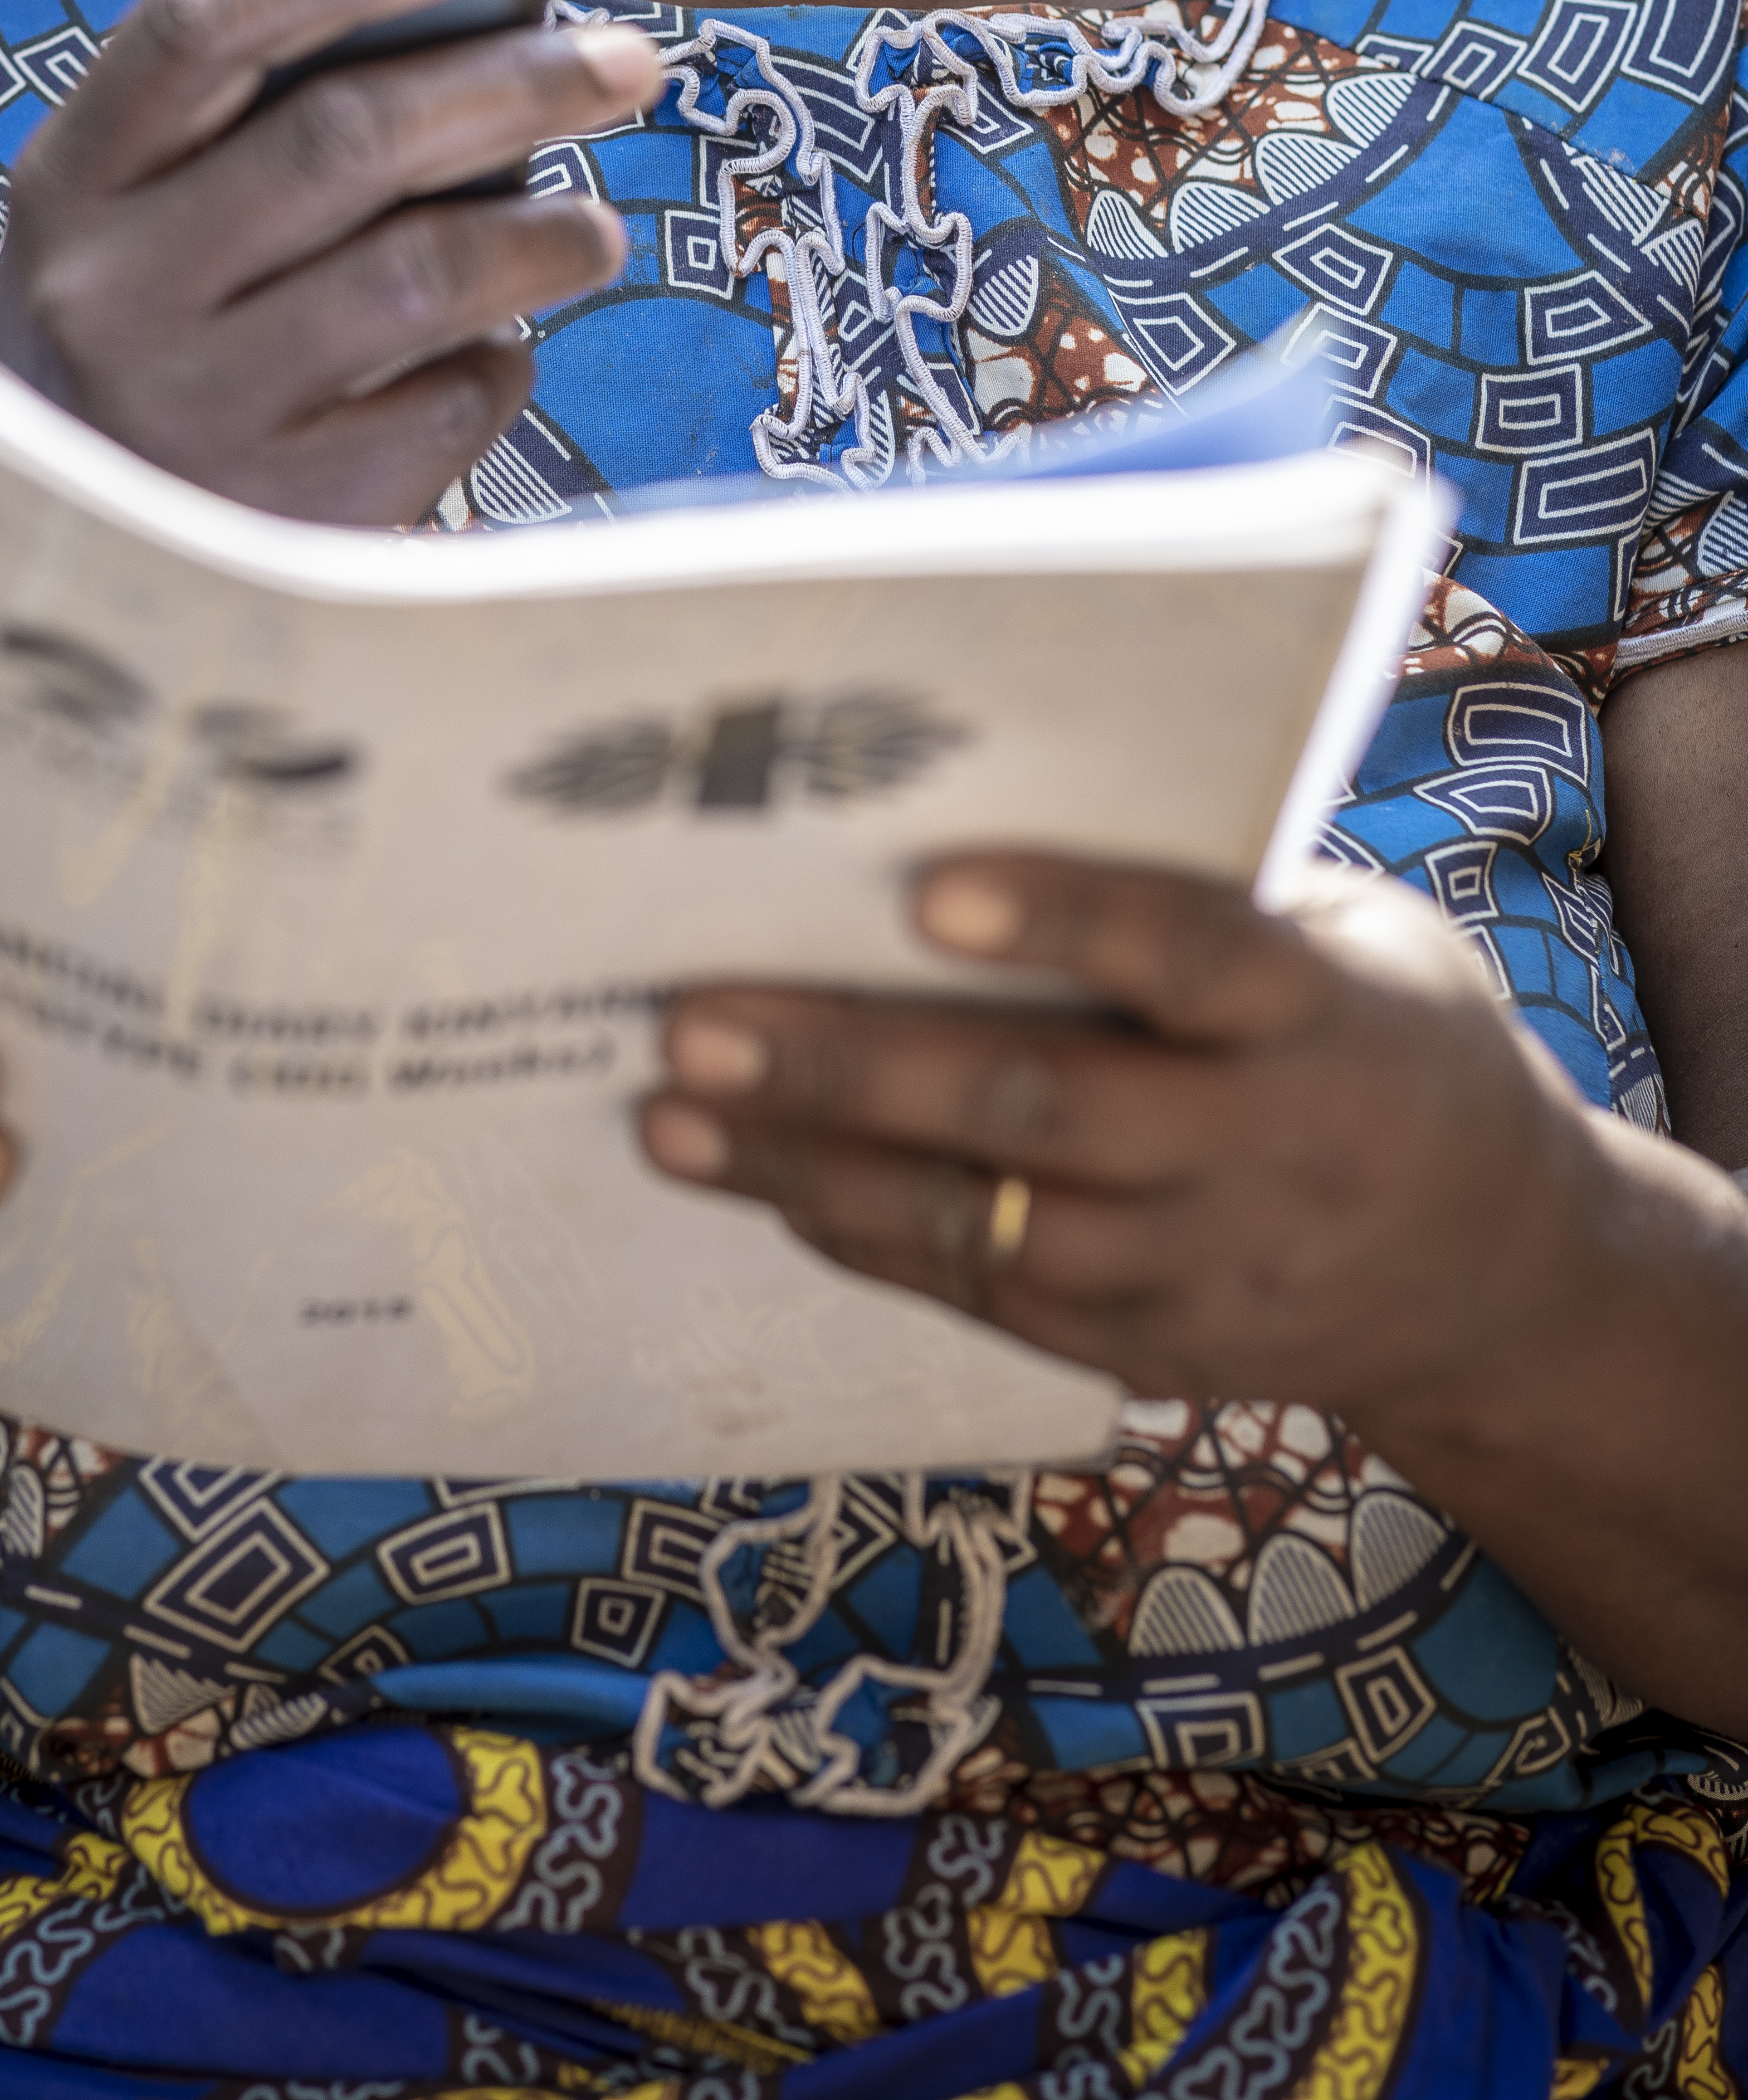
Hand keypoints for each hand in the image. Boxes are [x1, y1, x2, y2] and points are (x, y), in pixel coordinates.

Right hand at [0, 0, 661, 522]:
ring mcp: (193, 409)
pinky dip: (498, 367)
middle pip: (344, 139)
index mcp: (72, 180)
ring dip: (544, 235)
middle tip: (625, 61)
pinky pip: (445, 405)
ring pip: (420, 275)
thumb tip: (463, 17)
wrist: (87, 562)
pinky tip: (491, 356)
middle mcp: (113, 290)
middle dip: (515, 83)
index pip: (198, 23)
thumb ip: (246, 124)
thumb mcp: (140, 221)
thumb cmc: (157, 339)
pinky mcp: (284, 514)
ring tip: (594, 228)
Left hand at [640, 851, 1597, 1435]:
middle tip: (696, 1020)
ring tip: (670, 1113)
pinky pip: (988, 1295)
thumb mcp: (1343, 941)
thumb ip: (1194, 897)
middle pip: (1044, 1108)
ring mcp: (1207, 1273)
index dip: (1061, 917)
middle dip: (853, 1066)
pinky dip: (865, 1235)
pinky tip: (759, 1183)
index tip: (920, 886)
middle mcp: (1264, 1149)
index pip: (1187, 951)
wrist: (1496, 1271)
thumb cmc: (1371, 1033)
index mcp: (1321, 1011)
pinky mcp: (1152, 1355)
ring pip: (987, 1223)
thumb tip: (960, 812)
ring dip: (811, 1169)